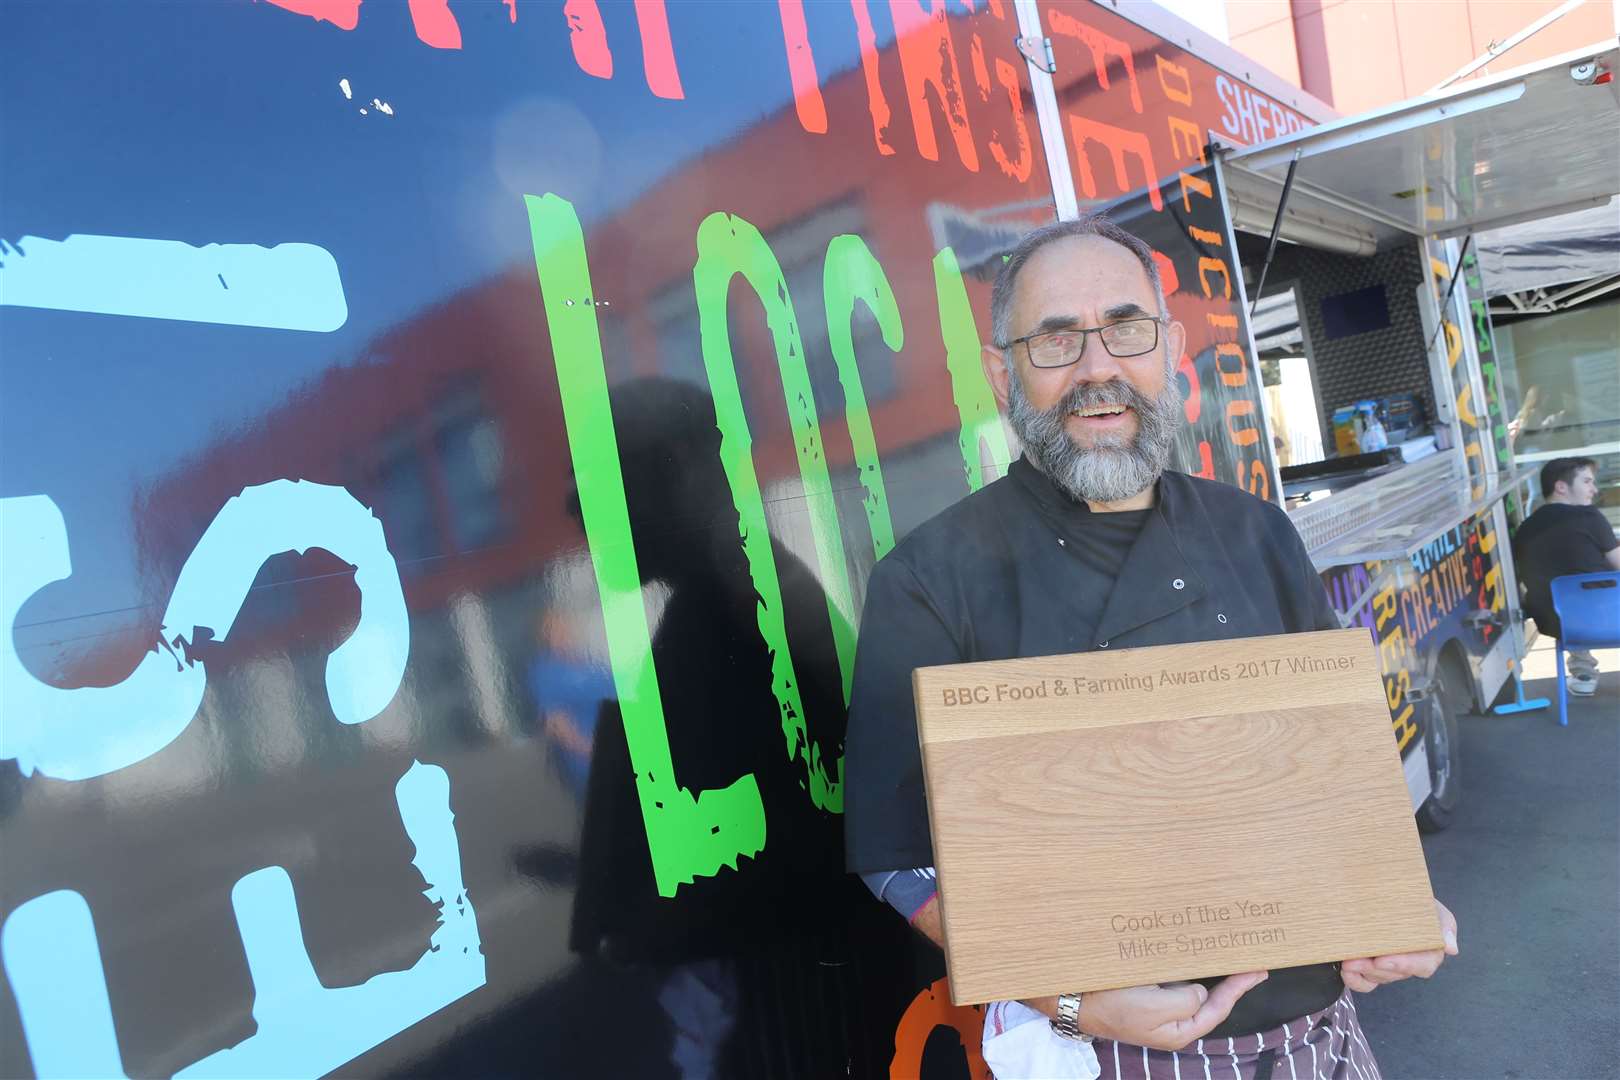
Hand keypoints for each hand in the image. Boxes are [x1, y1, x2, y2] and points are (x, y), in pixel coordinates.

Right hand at [1030, 972, 1268, 1051]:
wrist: (1073, 999)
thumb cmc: (1113, 1004)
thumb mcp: (1155, 1006)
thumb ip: (1186, 999)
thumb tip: (1201, 992)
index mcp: (1179, 1030)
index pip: (1218, 1007)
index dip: (1239, 987)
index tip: (1258, 969)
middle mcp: (1172, 1020)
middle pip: (1209, 998)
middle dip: (1227, 978)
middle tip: (1249, 958)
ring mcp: (1158, 1006)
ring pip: (1190, 984)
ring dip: (1205, 968)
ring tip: (1225, 950)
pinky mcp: (1145, 992)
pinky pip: (1172, 977)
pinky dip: (1184, 964)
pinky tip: (1191, 950)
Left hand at [1340, 899, 1457, 992]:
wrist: (1397, 898)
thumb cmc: (1419, 906)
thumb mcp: (1436, 912)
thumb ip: (1445, 927)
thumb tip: (1451, 948)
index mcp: (1429, 953)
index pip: (1422, 965)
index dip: (1403, 965)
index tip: (1383, 959)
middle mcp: (1409, 964)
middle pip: (1395, 974)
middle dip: (1375, 969)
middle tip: (1357, 960)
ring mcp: (1389, 968)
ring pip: (1379, 978)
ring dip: (1362, 972)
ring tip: (1348, 961)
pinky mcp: (1372, 969)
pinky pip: (1365, 983)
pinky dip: (1355, 980)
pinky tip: (1346, 970)